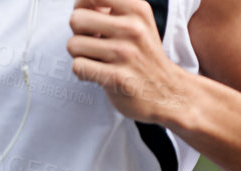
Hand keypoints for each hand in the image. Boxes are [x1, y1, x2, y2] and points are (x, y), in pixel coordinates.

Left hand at [67, 0, 191, 124]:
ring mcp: (125, 53)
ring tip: (96, 60)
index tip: (91, 21)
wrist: (167, 92)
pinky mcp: (117, 78)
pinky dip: (82, 72)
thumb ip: (109, 10)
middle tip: (93, 44)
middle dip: (78, 33)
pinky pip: (78, 67)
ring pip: (73, 45)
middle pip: (76, 19)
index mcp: (137, 9)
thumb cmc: (143, 56)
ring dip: (79, 55)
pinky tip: (97, 74)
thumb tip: (80, 7)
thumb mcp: (137, 22)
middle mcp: (132, 28)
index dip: (81, 7)